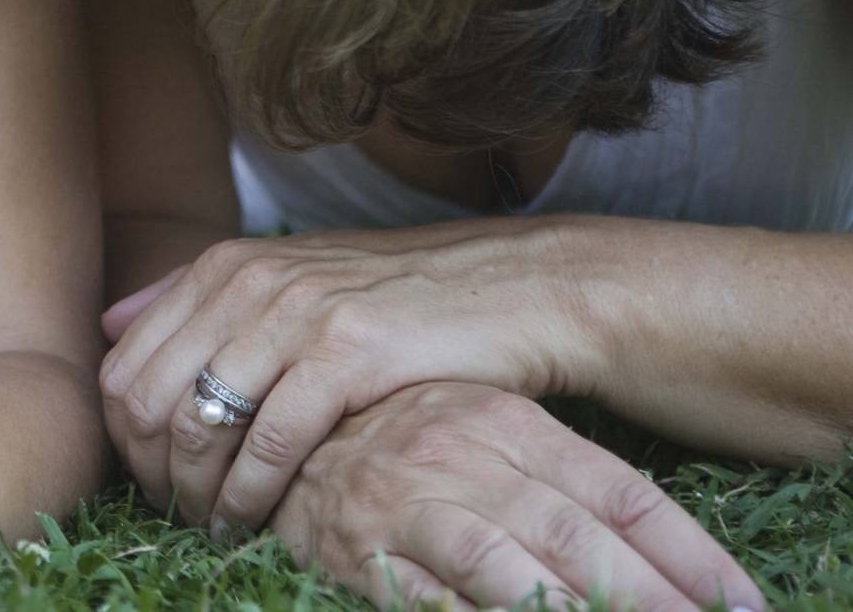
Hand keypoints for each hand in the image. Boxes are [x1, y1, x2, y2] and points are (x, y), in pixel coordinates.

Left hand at [99, 220, 602, 533]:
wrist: (512, 289)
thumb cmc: (396, 299)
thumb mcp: (289, 278)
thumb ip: (197, 298)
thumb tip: (108, 322)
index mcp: (223, 266)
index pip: (125, 362)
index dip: (122, 435)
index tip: (147, 478)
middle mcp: (247, 282)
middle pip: (148, 397)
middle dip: (150, 470)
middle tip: (171, 513)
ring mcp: (294, 314)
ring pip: (201, 422)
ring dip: (196, 491)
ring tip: (211, 525)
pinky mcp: (345, 353)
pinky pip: (271, 441)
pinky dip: (252, 492)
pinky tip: (254, 521)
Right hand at [270, 382, 766, 610]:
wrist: (269, 414)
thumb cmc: (394, 429)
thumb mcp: (482, 428)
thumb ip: (556, 473)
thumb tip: (640, 540)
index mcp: (507, 420)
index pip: (619, 494)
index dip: (686, 555)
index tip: (739, 604)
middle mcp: (465, 455)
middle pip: (578, 540)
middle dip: (649, 599)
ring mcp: (412, 501)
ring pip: (510, 568)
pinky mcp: (362, 546)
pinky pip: (430, 599)